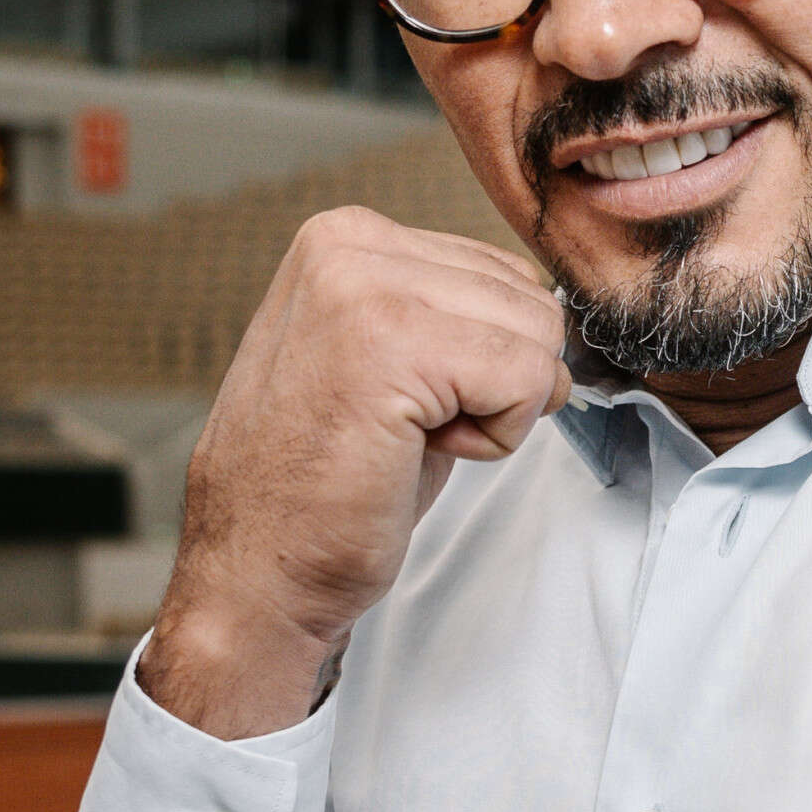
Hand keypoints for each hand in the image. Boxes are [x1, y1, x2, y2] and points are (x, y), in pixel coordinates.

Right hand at [145, 210, 573, 738]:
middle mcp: (348, 245)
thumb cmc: (325, 486)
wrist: (256, 574)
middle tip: (402, 430)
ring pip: (538, 336)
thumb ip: (451, 312)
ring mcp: (365, 288)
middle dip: (496, 381)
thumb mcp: (388, 360)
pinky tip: (410, 452)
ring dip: (493, 409)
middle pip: (531, 299)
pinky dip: (495, 437)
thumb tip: (554, 311)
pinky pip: (527, 379)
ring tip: (400, 438)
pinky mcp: (392, 345)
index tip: (404, 403)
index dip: (485, 359)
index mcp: (347, 237)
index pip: (506, 274)